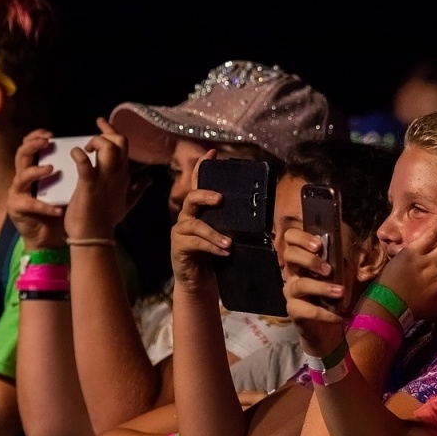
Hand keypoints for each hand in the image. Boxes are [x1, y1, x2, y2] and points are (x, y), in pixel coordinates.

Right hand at [7, 130, 67, 249]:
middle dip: (32, 145)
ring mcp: (18, 193)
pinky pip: (30, 204)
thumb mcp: (69, 188)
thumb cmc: (61, 210)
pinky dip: (45, 206)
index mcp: (35, 170)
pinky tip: (58, 209)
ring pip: (21, 176)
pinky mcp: (17, 208)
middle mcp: (23, 178)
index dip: (37, 137)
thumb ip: (74, 172)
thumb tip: (91, 156)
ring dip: (36, 171)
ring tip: (50, 169)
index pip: (30, 147)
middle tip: (46, 141)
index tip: (51, 133)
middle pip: (21, 155)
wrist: (52, 238)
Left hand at [68, 118, 146, 239]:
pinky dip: (79, 155)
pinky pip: (85, 164)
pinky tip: (75, 153)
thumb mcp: (127, 203)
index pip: (124, 146)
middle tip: (93, 137)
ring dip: (96, 142)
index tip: (101, 122)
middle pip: (120, 142)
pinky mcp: (89, 185)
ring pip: (108, 148)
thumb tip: (149, 180)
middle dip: (106, 133)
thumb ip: (138, 190)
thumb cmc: (106, 220)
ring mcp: (105, 179)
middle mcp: (118, 174)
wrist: (94, 236)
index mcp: (125, 176)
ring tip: (85, 149)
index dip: (112, 131)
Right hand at [169, 162, 232, 293]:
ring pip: (195, 225)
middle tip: (221, 198)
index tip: (212, 153)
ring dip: (214, 233)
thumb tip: (258, 213)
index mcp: (198, 210)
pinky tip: (225, 252)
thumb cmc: (213, 256)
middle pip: (191, 198)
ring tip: (230, 242)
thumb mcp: (224, 235)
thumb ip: (231, 223)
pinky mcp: (179, 247)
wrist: (198, 282)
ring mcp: (181, 232)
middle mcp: (186, 217)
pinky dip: (211, 247)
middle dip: (205, 195)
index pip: (198, 184)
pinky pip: (195, 244)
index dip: (202, 167)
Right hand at [281, 227, 346, 356]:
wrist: (328, 328)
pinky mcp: (294, 311)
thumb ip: (342, 257)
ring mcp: (290, 291)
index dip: (301, 238)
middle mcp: (292, 272)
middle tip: (328, 269)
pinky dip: (325, 313)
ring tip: (340, 291)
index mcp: (301, 257)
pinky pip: (307, 310)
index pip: (290, 237)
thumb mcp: (342, 270)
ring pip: (301, 284)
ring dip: (322, 287)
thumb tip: (347, 246)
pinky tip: (339, 315)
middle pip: (289, 255)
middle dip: (309, 259)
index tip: (319, 244)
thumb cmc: (334, 293)